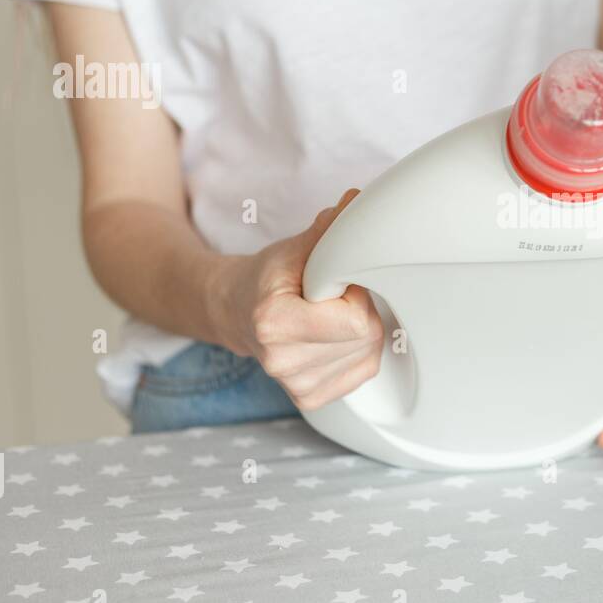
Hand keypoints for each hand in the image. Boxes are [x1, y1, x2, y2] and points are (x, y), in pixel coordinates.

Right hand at [211, 190, 383, 409]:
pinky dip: (357, 352)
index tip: (336, 283)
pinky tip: (334, 338)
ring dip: (360, 333)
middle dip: (360, 311)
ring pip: (368, 356)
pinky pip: (362, 372)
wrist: (234, 310)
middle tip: (334, 299)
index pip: (355, 321)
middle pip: (366, 339)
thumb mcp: (292, 250)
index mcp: (274, 323)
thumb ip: (328, 231)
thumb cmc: (265, 280)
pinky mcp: (310, 397)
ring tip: (330, 317)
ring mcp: (296, 385)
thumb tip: (357, 204)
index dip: (356, 295)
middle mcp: (282, 361)